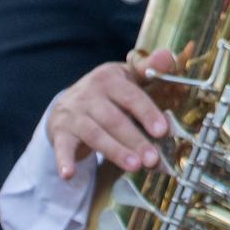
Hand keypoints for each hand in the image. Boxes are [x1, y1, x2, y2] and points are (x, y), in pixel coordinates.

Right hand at [46, 46, 182, 176]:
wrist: (68, 103)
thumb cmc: (107, 93)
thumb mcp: (127, 77)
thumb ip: (149, 69)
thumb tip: (169, 56)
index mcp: (109, 79)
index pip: (131, 96)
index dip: (147, 113)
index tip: (162, 130)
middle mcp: (88, 94)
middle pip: (114, 119)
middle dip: (135, 140)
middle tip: (152, 158)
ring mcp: (73, 114)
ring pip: (95, 134)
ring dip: (115, 151)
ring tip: (134, 166)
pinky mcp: (60, 133)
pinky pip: (63, 147)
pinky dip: (64, 161)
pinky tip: (69, 174)